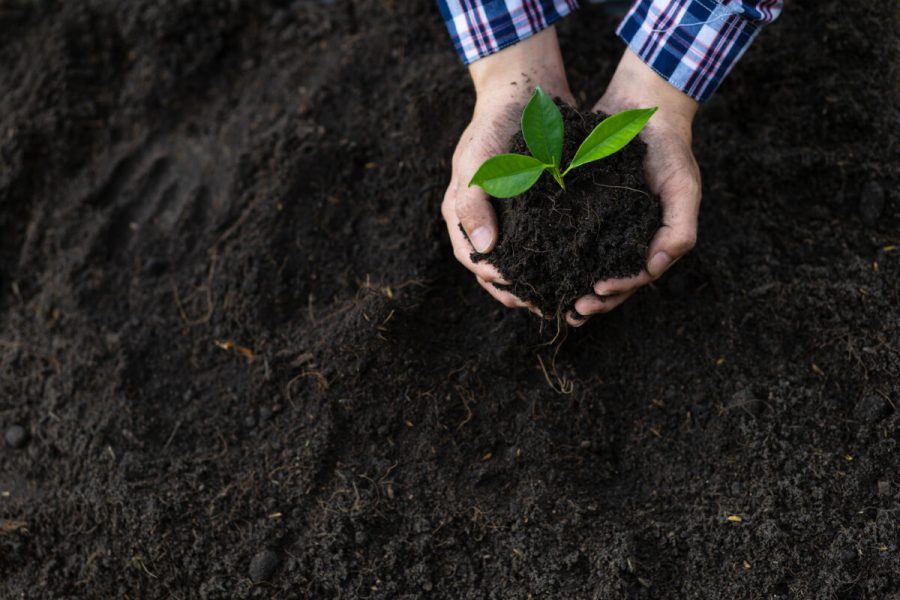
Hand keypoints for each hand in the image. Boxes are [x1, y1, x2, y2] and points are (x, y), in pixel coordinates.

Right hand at [442, 28, 574, 313]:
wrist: (525, 89)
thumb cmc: (494, 124)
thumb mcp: (478, 162)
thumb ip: (474, 204)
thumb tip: (486, 250)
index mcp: (463, 213)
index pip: (472, 258)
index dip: (493, 279)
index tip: (517, 291)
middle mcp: (487, 219)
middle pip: (498, 267)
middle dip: (519, 290)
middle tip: (544, 305)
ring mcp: (513, 215)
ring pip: (523, 259)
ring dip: (539, 280)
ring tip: (563, 297)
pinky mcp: (539, 208)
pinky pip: (546, 241)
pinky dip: (557, 258)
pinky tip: (578, 269)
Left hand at [567, 49, 700, 326]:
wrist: (641, 105)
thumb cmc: (669, 149)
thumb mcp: (683, 188)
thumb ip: (679, 230)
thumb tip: (654, 269)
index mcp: (648, 240)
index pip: (633, 277)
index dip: (616, 290)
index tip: (596, 292)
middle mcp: (622, 237)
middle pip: (606, 280)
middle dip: (590, 299)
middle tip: (572, 309)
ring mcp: (598, 224)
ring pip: (582, 265)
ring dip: (568, 285)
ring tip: (550, 297)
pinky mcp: (575, 206)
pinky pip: (562, 236)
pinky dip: (552, 253)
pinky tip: (535, 262)